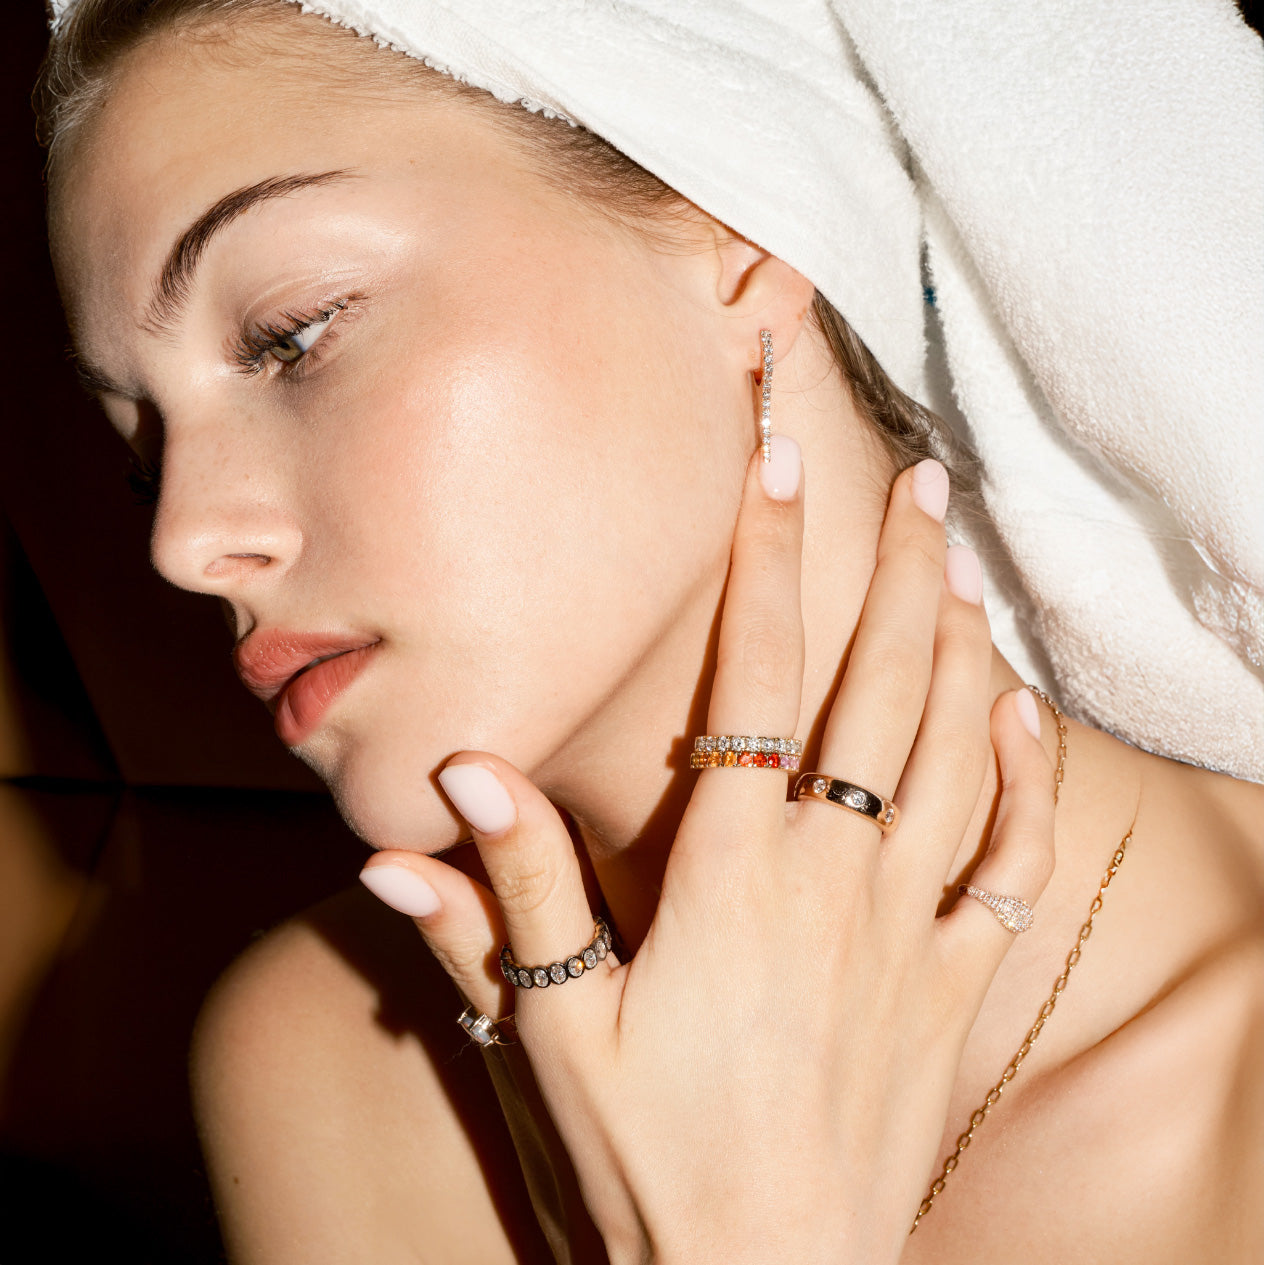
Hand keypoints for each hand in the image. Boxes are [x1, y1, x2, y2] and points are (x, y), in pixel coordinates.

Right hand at [361, 444, 1053, 1264]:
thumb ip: (516, 899)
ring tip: (960, 560)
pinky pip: (1006, 864)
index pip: (756, 682)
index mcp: (735, 879)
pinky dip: (1021, 781)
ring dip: (962, 649)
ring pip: (953, 757)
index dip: (767, 563)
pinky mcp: (954, 988)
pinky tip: (1019, 714)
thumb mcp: (557, 1036)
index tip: (777, 464)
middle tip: (917, 480)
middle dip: (895, 572)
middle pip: (879, 692)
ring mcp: (909, 933)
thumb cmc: (649, 1165)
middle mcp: (835, 883)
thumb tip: (462, 780)